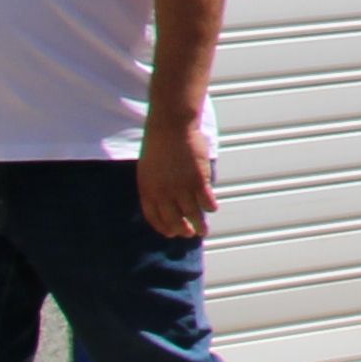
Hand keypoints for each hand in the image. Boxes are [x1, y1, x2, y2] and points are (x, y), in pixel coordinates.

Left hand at [136, 120, 216, 247]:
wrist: (170, 127)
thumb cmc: (158, 144)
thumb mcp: (147, 169)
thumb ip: (154, 186)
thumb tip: (164, 200)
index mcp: (148, 191)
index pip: (155, 218)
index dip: (164, 228)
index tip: (170, 233)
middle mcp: (164, 194)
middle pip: (174, 221)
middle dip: (182, 231)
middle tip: (188, 233)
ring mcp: (182, 188)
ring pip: (193, 216)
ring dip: (199, 226)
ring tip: (203, 231)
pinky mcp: (199, 181)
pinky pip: (207, 201)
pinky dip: (210, 207)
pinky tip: (212, 208)